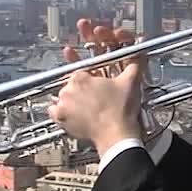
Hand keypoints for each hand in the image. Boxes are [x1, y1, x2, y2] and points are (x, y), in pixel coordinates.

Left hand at [47, 19, 145, 151]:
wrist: (116, 135)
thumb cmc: (121, 110)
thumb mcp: (130, 82)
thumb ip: (133, 64)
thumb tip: (137, 54)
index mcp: (80, 77)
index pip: (81, 73)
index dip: (90, 79)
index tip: (96, 86)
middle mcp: (67, 89)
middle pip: (71, 85)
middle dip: (82, 90)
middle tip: (95, 98)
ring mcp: (62, 104)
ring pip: (63, 97)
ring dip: (72, 100)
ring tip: (87, 107)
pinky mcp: (60, 118)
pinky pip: (54, 111)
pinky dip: (61, 112)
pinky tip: (73, 113)